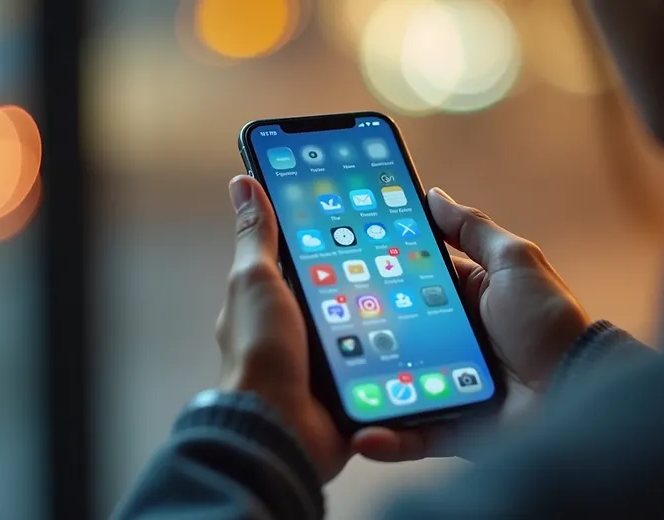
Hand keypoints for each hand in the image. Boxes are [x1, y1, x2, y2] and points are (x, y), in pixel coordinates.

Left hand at [216, 175, 423, 480]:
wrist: (280, 428)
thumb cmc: (260, 352)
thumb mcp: (257, 281)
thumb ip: (258, 236)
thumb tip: (243, 182)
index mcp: (273, 299)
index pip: (305, 254)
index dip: (329, 230)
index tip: (361, 208)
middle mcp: (297, 328)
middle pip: (341, 287)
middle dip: (368, 270)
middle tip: (405, 244)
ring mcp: (324, 357)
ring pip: (363, 321)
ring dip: (384, 309)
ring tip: (420, 283)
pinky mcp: (348, 384)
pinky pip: (378, 357)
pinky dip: (395, 346)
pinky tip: (420, 328)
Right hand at [354, 187, 590, 460]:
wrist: (579, 389)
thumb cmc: (550, 320)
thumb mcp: (514, 262)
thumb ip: (473, 230)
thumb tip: (435, 195)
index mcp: (466, 299)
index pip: (411, 282)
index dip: (378, 273)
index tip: (336, 265)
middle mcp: (453, 340)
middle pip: (395, 333)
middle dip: (359, 332)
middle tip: (316, 328)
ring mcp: (448, 384)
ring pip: (395, 384)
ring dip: (363, 387)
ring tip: (328, 385)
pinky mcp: (453, 427)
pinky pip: (412, 434)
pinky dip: (386, 436)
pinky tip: (361, 433)